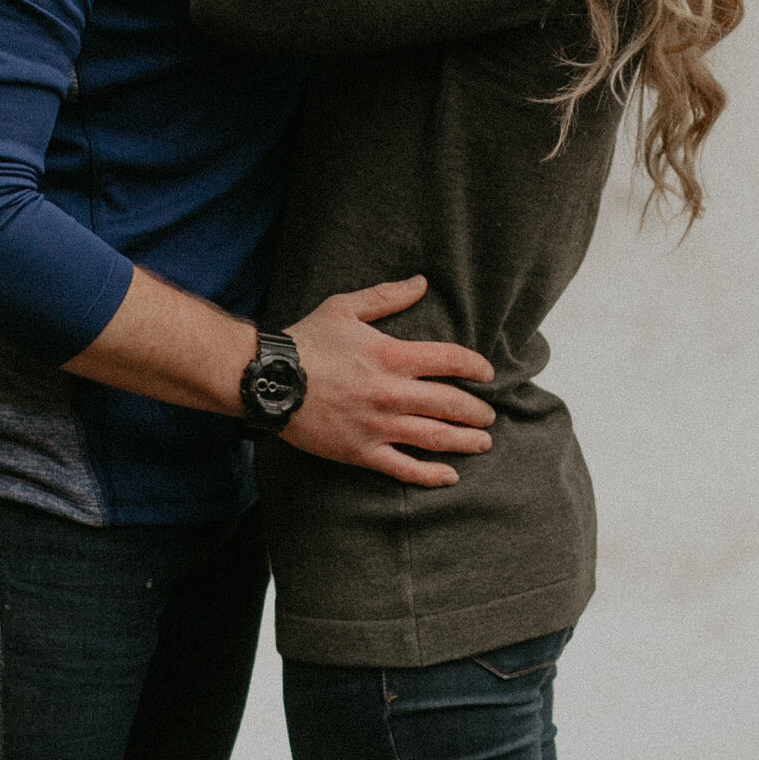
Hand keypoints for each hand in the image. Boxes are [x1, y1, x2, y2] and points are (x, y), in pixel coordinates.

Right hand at [284, 277, 495, 489]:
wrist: (269, 380)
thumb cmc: (306, 341)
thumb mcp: (344, 307)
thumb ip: (387, 296)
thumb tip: (421, 283)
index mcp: (392, 356)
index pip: (450, 360)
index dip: (475, 366)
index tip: (488, 373)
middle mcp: (391, 392)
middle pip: (451, 403)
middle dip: (477, 411)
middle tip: (490, 415)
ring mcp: (378, 425)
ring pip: (435, 437)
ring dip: (465, 441)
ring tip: (483, 443)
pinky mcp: (361, 451)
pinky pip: (403, 469)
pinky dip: (430, 475)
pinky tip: (450, 476)